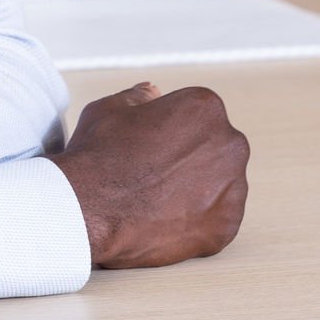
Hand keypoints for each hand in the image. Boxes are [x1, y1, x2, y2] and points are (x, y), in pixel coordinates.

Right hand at [51, 83, 248, 268]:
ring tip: (158, 200)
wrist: (88, 211)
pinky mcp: (226, 227)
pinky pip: (218, 221)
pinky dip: (197, 223)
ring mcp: (231, 188)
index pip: (199, 117)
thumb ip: (140, 96)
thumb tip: (151, 93)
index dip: (172, 133)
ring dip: (198, 192)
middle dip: (191, 162)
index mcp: (205, 108)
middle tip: (154, 176)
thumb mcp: (111, 109)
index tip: (154, 149)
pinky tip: (166, 220)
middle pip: (215, 150)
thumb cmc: (98, 159)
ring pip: (220, 186)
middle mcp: (229, 144)